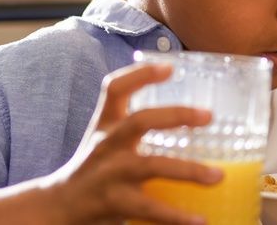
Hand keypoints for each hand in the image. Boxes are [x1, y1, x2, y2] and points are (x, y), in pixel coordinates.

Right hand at [42, 63, 221, 224]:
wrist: (58, 207)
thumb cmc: (94, 167)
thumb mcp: (107, 137)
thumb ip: (137, 124)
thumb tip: (194, 114)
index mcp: (106, 124)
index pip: (116, 89)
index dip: (140, 74)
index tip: (170, 66)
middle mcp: (106, 144)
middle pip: (139, 121)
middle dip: (176, 115)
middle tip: (209, 116)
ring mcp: (110, 174)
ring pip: (151, 166)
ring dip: (188, 171)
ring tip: (218, 176)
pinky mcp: (114, 203)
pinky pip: (150, 209)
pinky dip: (177, 216)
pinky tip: (200, 220)